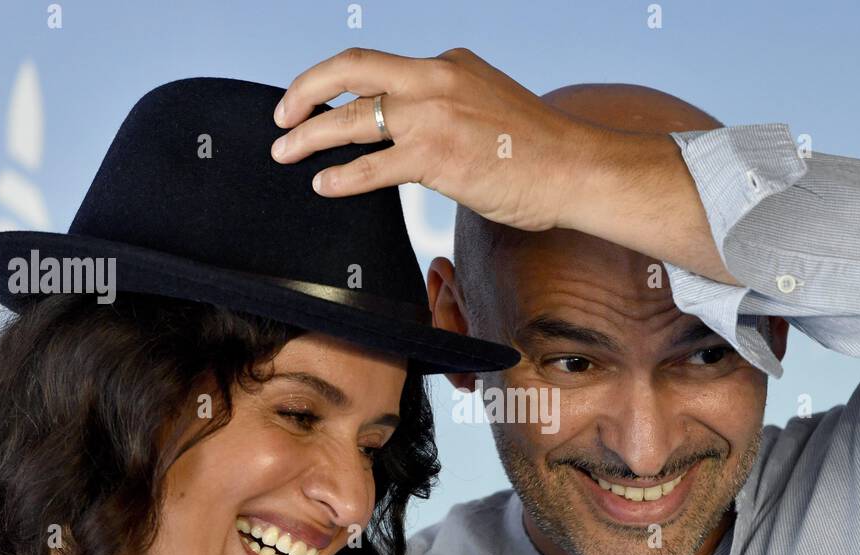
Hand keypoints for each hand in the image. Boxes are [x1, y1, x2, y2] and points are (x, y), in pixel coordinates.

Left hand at [271, 47, 736, 283]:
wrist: (578, 169)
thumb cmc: (542, 151)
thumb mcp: (491, 105)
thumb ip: (452, 108)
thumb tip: (421, 136)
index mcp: (449, 65)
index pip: (381, 67)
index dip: (340, 84)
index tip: (318, 99)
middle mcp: (436, 80)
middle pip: (352, 71)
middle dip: (306, 91)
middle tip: (282, 114)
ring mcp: (435, 116)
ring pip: (353, 119)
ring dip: (309, 135)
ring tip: (284, 152)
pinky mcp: (437, 157)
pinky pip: (372, 167)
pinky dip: (341, 176)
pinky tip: (323, 184)